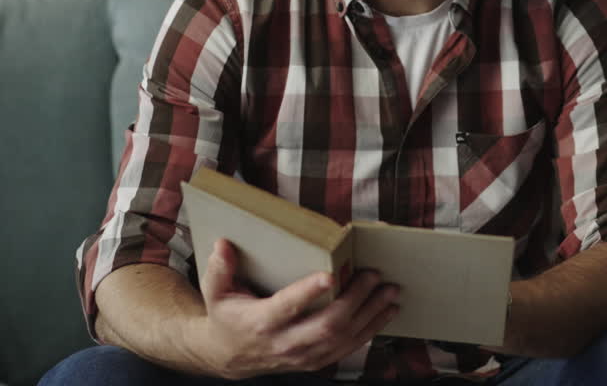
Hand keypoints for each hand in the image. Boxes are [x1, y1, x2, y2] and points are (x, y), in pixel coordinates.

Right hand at [193, 238, 399, 378]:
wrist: (229, 356)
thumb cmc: (227, 316)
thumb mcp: (215, 292)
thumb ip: (219, 269)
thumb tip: (223, 244)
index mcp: (260, 322)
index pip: (287, 307)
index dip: (308, 292)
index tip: (329, 275)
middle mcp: (284, 343)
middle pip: (326, 325)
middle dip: (355, 300)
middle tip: (374, 276)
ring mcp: (302, 356)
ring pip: (343, 338)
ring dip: (370, 314)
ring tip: (390, 291)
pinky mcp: (316, 361)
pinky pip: (348, 348)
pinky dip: (371, 330)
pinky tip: (386, 312)